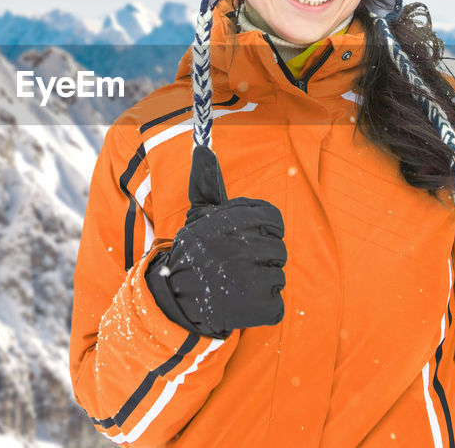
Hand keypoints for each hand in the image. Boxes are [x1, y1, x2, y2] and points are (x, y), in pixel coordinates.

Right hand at [144, 145, 286, 338]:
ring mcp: (251, 279)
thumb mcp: (200, 215)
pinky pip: (277, 302)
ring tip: (236, 284)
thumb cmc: (195, 252)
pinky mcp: (258, 307)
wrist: (175, 298)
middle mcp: (244, 247)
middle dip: (261, 259)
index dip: (264, 231)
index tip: (247, 240)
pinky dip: (263, 307)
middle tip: (236, 266)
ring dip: (261, 283)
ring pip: (279, 275)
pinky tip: (240, 302)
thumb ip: (206, 182)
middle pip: (278, 249)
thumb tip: (201, 147)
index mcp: (235, 221)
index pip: (274, 220)